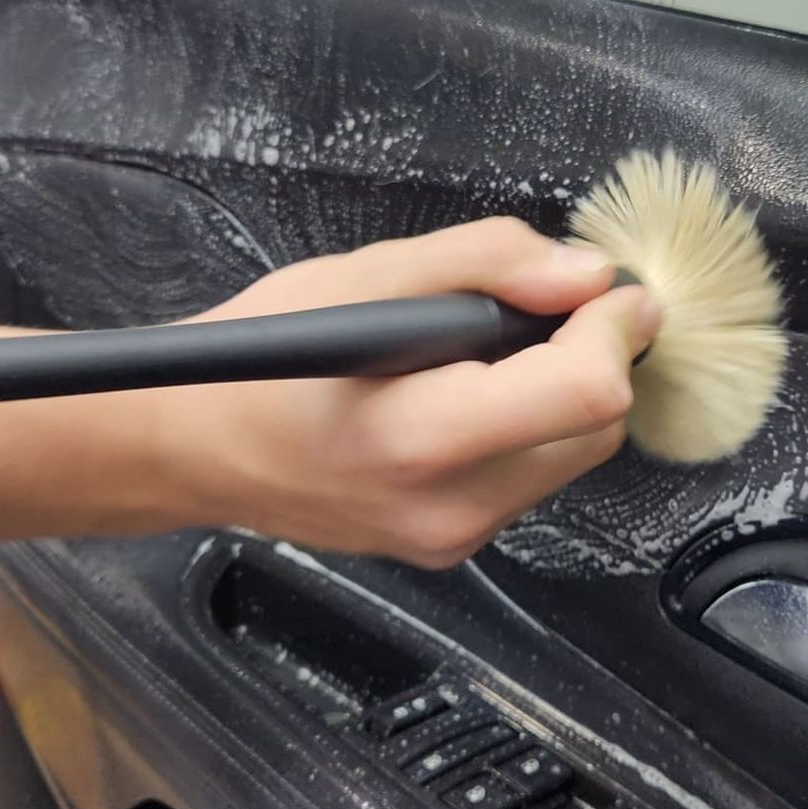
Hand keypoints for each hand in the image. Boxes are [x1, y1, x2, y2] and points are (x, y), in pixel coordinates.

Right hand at [150, 218, 660, 567]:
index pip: (585, 394)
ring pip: (570, 458)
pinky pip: (529, 480)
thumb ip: (487, 261)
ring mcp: (450, 539)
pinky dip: (525, 429)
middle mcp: (448, 509)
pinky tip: (464, 395)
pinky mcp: (449, 547)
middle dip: (591, 360)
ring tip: (486, 352)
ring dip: (560, 397)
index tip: (611, 289)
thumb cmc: (262, 357)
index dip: (614, 329)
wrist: (193, 447)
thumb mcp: (367, 275)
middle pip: (595, 430)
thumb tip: (586, 273)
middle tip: (544, 308)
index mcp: (423, 438)